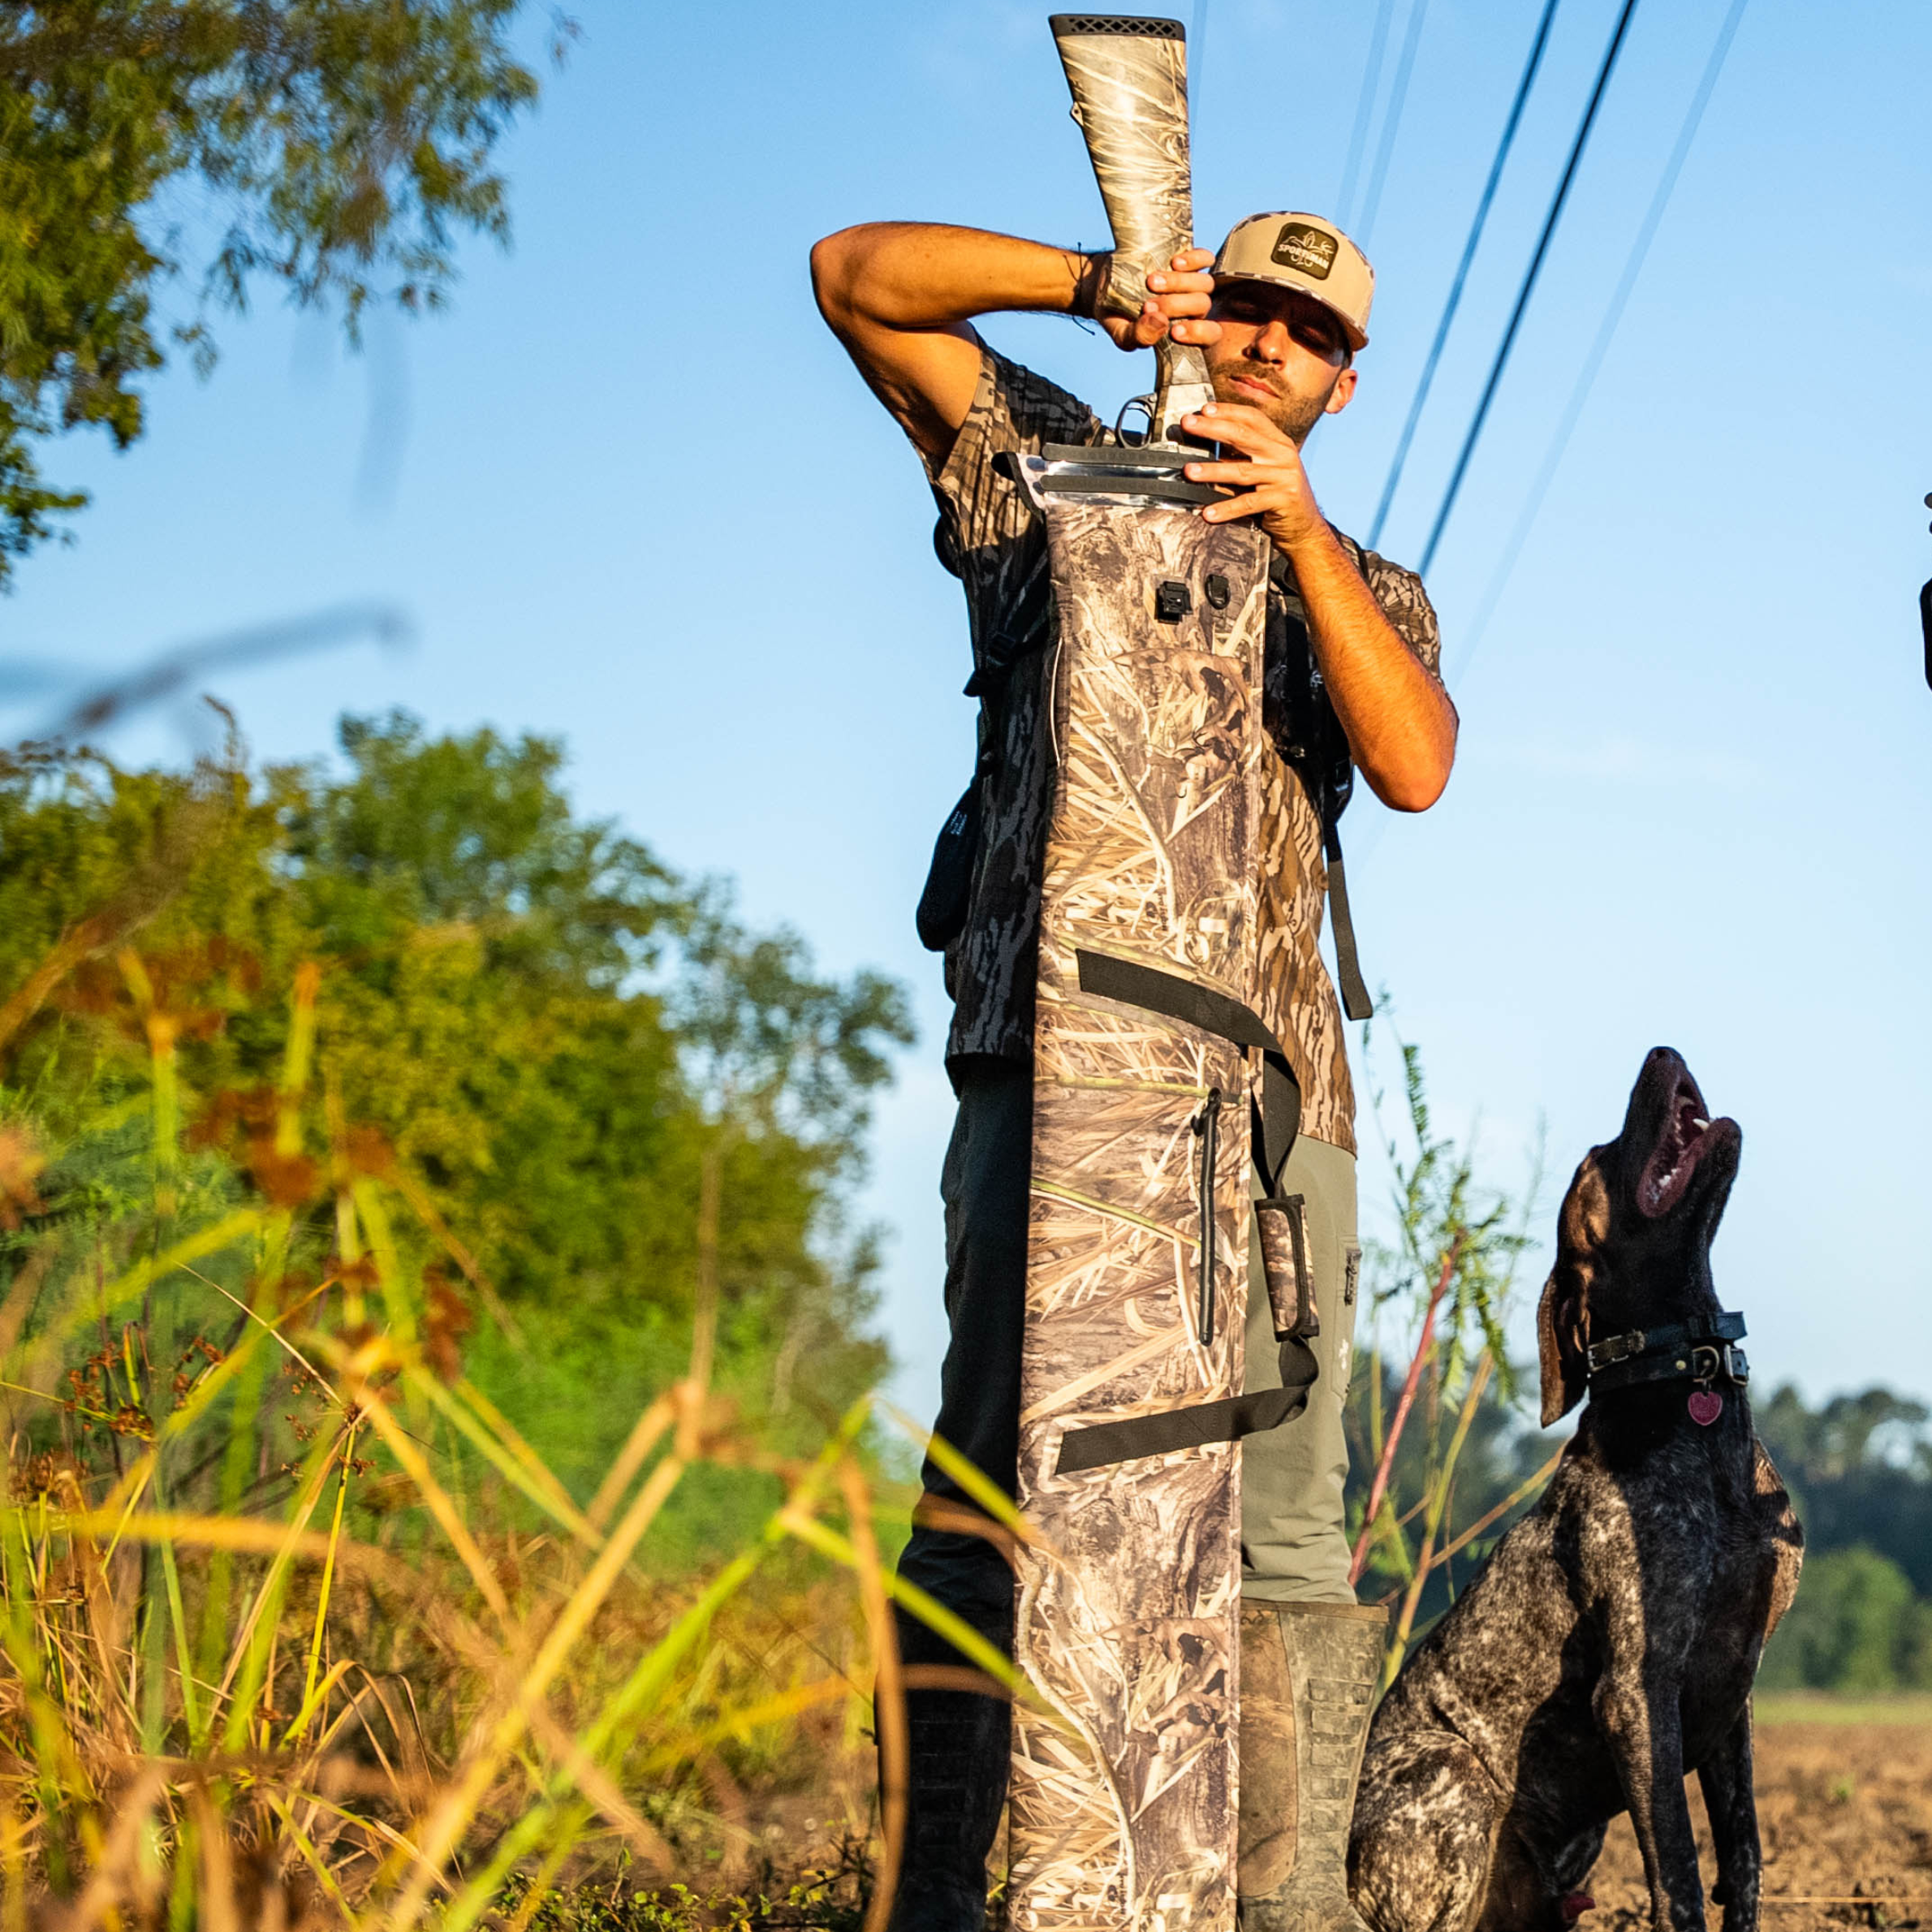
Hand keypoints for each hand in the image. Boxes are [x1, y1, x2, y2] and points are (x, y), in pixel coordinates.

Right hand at [1096, 247, 1222, 351]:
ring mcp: (1192, 282)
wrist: (1104, 284)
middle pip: (1202, 305)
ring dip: (1179, 283)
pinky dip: (1193, 260)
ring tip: (1151, 281)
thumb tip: (1161, 323)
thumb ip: (1140, 336)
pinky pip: (1205, 258)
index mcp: (1184, 329)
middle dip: (1175, 306)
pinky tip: (1174, 262)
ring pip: (1204, 283)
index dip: (1198, 333)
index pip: (1209, 335)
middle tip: (1147, 305)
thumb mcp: (1122, 333)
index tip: (1174, 333)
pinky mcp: (1188, 260)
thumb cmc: (1117, 314)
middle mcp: (1193, 307)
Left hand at [1181, 402, 1328, 553]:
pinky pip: (1249, 503)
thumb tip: (1206, 444)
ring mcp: (1285, 477)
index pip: (1252, 418)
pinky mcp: (1283, 500)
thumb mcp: (1263, 470)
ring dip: (1212, 471)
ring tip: (1189, 471)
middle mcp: (1283, 455)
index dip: (1228, 411)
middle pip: (1243, 435)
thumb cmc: (1277, 496)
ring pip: (1242, 471)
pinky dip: (1226, 509)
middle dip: (1212, 428)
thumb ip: (1241, 456)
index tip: (1204, 409)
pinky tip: (1208, 513)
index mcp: (1278, 443)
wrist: (1305, 527)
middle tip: (1188, 424)